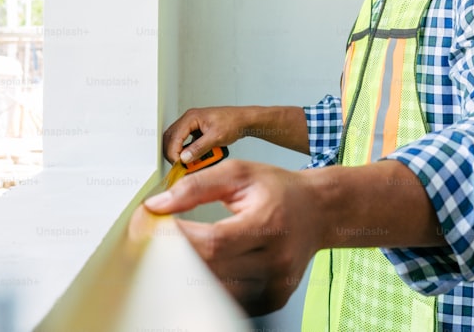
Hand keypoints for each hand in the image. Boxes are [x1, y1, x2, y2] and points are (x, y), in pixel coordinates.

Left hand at [143, 159, 320, 315]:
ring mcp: (276, 283)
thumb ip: (196, 186)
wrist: (319, 211)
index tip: (154, 228)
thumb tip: (158, 205)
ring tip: (181, 254)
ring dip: (191, 274)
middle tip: (159, 243)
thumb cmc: (280, 190)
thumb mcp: (239, 173)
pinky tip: (206, 269)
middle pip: (212, 269)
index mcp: (267, 223)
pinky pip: (231, 301)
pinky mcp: (273, 298)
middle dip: (177, 256)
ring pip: (218, 290)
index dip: (178, 239)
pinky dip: (212, 286)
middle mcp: (276, 258)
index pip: (214, 241)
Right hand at [162, 106, 248, 164]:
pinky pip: (185, 142)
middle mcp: (189, 120)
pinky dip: (187, 151)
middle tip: (179, 165)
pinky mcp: (196, 131)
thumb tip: (185, 158)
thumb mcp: (216, 137)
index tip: (179, 164)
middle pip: (171, 138)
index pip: (174, 136)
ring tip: (189, 163)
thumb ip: (199, 148)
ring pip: (176, 141)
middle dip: (173, 153)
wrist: (244, 120)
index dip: (173, 152)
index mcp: (191, 118)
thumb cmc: (233, 122)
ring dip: (180, 153)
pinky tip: (194, 158)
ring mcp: (192, 125)